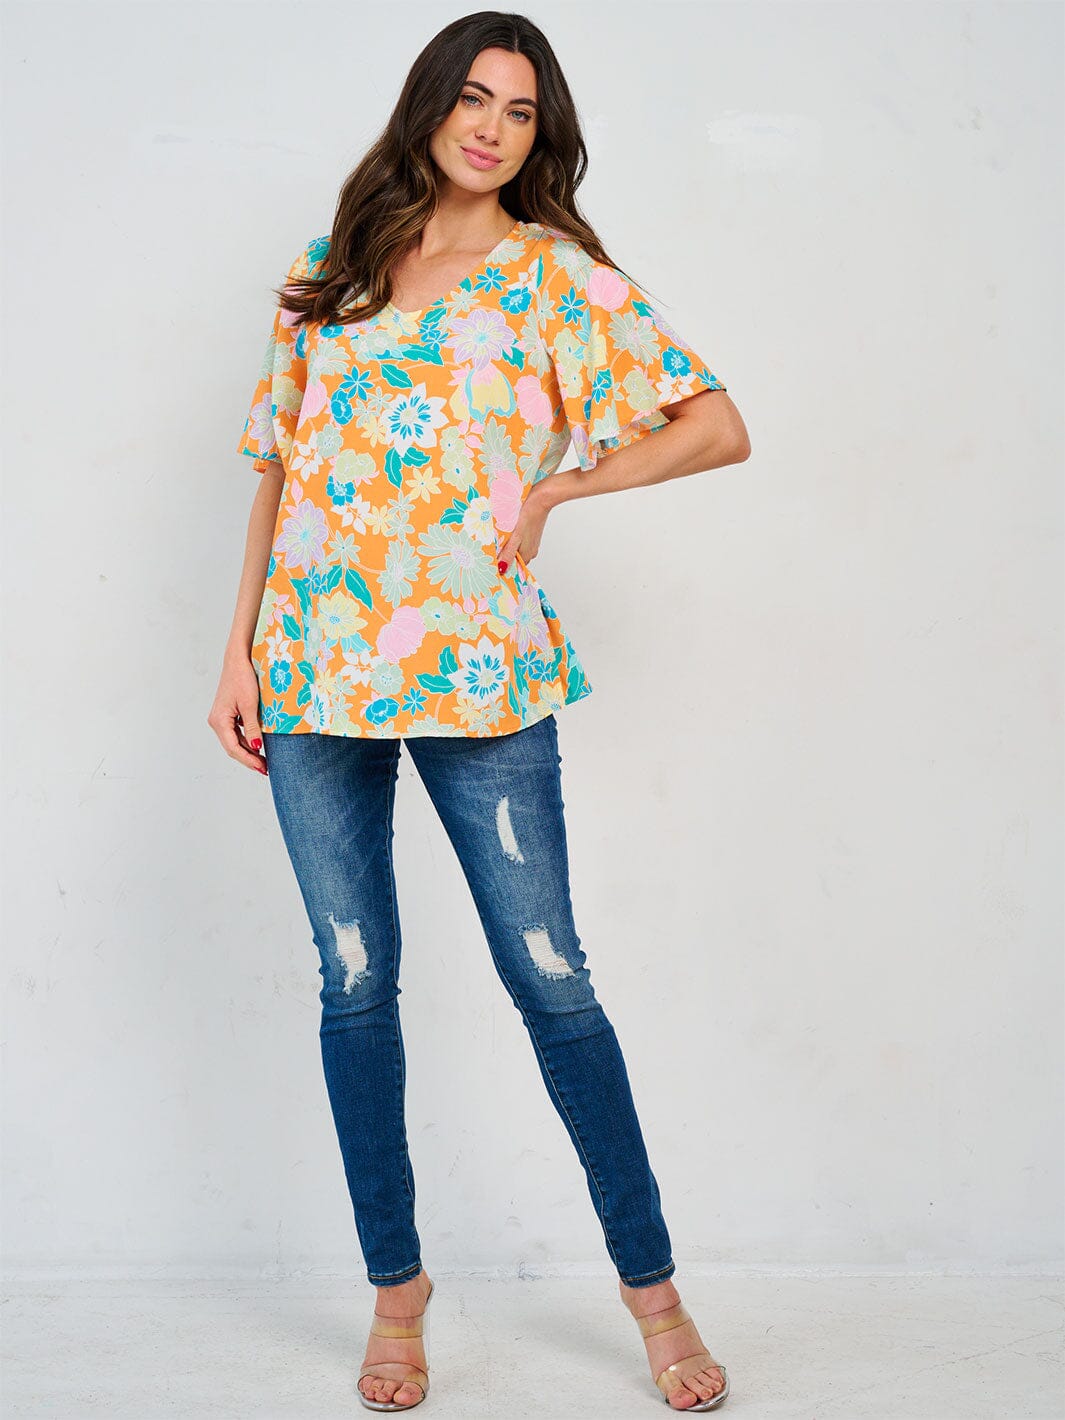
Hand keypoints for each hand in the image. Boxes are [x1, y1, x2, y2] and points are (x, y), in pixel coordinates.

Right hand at [207, 652, 267, 773]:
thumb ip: (253, 728)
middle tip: (266, 768)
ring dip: (249, 751)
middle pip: (233, 747)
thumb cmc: (243, 678)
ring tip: (264, 760)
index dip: (249, 760)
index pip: (233, 748)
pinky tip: (259, 745)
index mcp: (219, 721)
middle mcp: (217, 721)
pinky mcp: (228, 714)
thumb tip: (257, 748)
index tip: (263, 768)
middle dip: (249, 759)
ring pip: (235, 741)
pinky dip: (247, 740)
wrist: (238, 659)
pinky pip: (237, 732)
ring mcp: (222, 718)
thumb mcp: (250, 705)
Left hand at [496, 488, 551, 573]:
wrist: (541, 499)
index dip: (501, 565)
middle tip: (489, 548)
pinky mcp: (529, 532)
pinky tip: (504, 531)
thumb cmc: (529, 515)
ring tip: (496, 537)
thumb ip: (508, 553)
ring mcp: (530, 541)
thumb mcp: (516, 536)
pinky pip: (517, 539)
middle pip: (512, 557)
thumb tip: (502, 568)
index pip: (512, 567)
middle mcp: (530, 550)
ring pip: (514, 548)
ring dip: (505, 544)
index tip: (490, 561)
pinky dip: (510, 537)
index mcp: (528, 554)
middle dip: (501, 554)